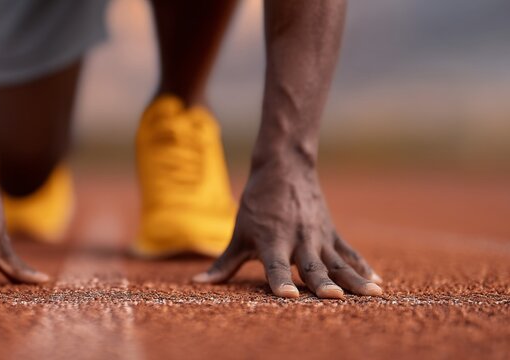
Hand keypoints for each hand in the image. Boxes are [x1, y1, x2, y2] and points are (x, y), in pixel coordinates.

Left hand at [193, 160, 381, 298]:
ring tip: (374, 293)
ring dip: (355, 278)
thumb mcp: (239, 232)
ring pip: (339, 261)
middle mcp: (298, 239)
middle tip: (335, 297)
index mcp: (272, 240)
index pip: (276, 266)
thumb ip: (224, 263)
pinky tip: (377, 282)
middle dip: (324, 282)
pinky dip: (363, 266)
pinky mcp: (332, 232)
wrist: (284, 166)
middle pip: (312, 266)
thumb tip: (198, 283)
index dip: (280, 281)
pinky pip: (349, 252)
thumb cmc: (256, 204)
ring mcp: (318, 236)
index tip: (289, 296)